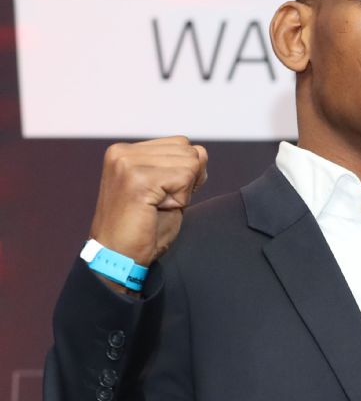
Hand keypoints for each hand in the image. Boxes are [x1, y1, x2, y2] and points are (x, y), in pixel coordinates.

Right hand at [88, 137, 207, 268]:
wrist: (118, 257)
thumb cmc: (143, 229)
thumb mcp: (169, 190)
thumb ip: (185, 167)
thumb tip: (202, 151)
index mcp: (126, 151)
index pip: (181, 144)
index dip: (184, 172)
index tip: (162, 195)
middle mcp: (123, 152)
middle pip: (189, 151)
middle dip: (185, 181)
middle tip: (159, 204)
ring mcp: (127, 163)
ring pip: (190, 163)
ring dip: (182, 191)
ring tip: (156, 206)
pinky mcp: (137, 179)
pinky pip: (185, 178)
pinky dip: (180, 199)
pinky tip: (157, 209)